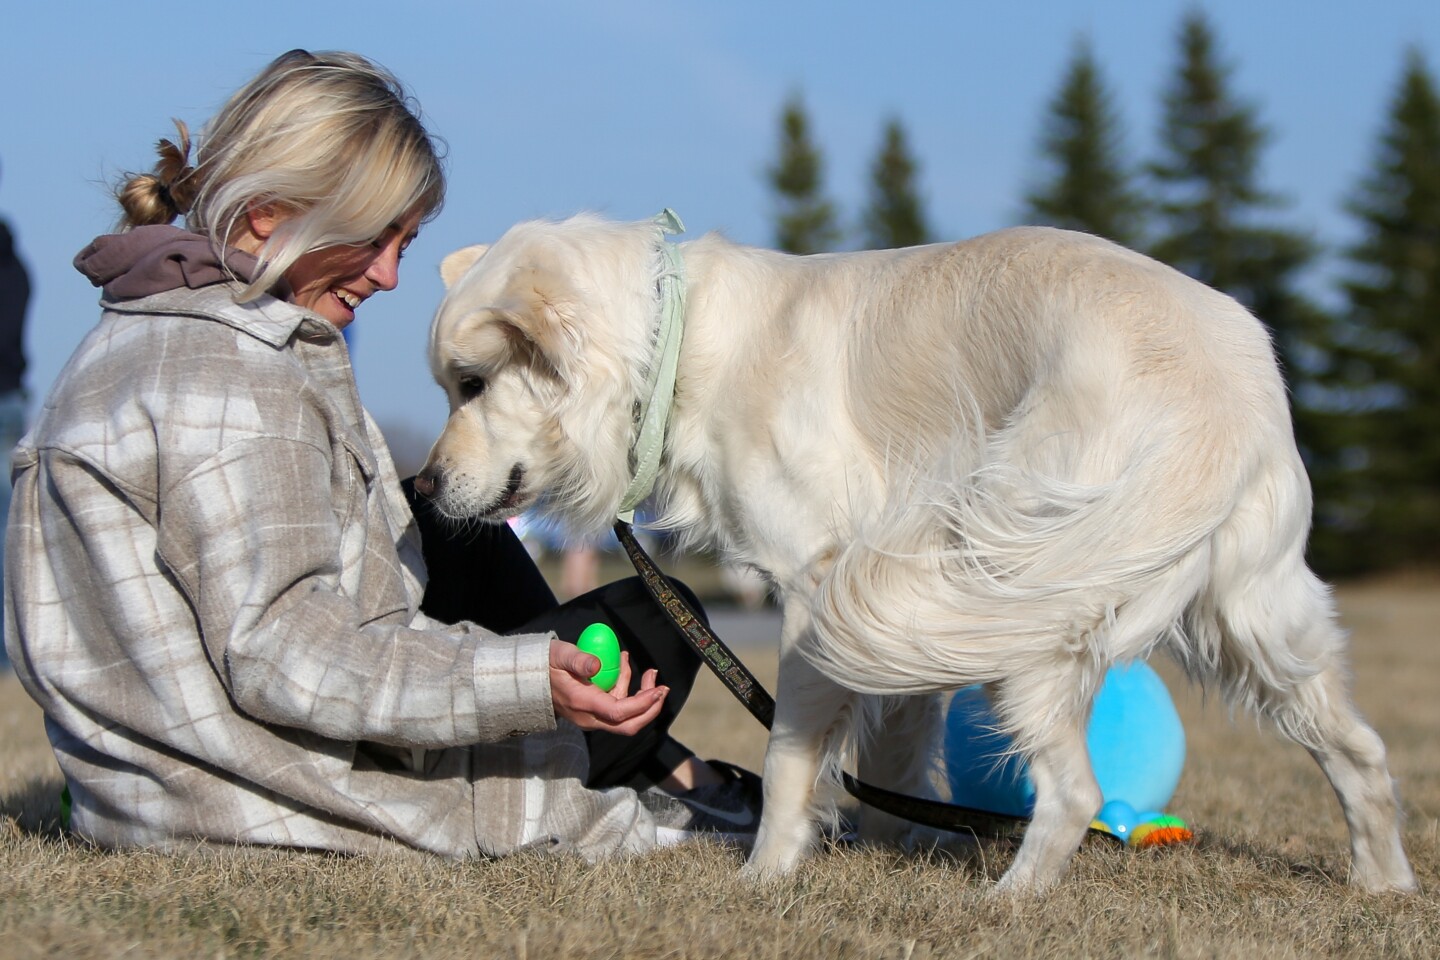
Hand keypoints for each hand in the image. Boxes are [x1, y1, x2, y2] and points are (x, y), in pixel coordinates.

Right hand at [549, 640, 667, 734]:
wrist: (525, 679)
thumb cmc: (543, 664)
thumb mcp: (559, 654)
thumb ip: (578, 658)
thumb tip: (597, 664)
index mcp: (582, 703)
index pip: (619, 713)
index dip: (643, 704)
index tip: (658, 689)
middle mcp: (588, 717)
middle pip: (627, 725)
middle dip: (650, 708)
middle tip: (662, 687)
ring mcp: (589, 717)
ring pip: (624, 715)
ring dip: (640, 695)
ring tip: (647, 670)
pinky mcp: (591, 712)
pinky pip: (615, 707)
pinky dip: (625, 690)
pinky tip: (624, 667)